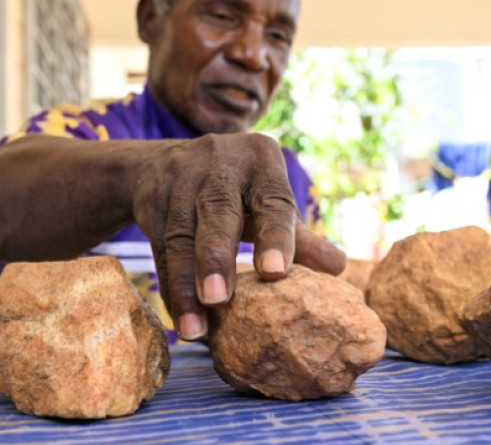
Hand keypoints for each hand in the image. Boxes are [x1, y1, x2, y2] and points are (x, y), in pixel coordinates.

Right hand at [132, 133, 345, 340]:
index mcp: (261, 160)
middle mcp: (219, 162)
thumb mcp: (268, 201)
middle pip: (217, 212)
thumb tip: (338, 268)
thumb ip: (299, 236)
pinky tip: (181, 319)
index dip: (275, 236)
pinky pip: (159, 248)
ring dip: (186, 286)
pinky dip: (171, 287)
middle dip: (215, 257)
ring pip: (180, 235)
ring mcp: (180, 178)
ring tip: (195, 330)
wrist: (166, 162)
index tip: (275, 271)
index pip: (271, 201)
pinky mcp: (152, 199)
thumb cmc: (238, 190)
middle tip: (218, 299)